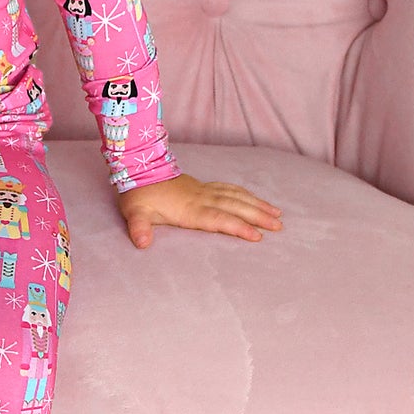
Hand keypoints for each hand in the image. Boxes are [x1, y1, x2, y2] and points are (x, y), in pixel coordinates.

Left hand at [118, 174, 282, 247]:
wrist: (139, 170)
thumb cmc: (139, 197)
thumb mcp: (134, 214)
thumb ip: (139, 228)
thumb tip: (141, 243)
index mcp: (189, 210)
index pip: (218, 219)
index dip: (237, 227)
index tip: (257, 236)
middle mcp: (202, 199)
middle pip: (235, 207)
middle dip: (258, 217)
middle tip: (279, 226)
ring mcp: (205, 191)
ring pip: (237, 196)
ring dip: (258, 205)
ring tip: (277, 214)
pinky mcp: (204, 187)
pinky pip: (231, 189)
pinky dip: (247, 194)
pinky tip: (257, 200)